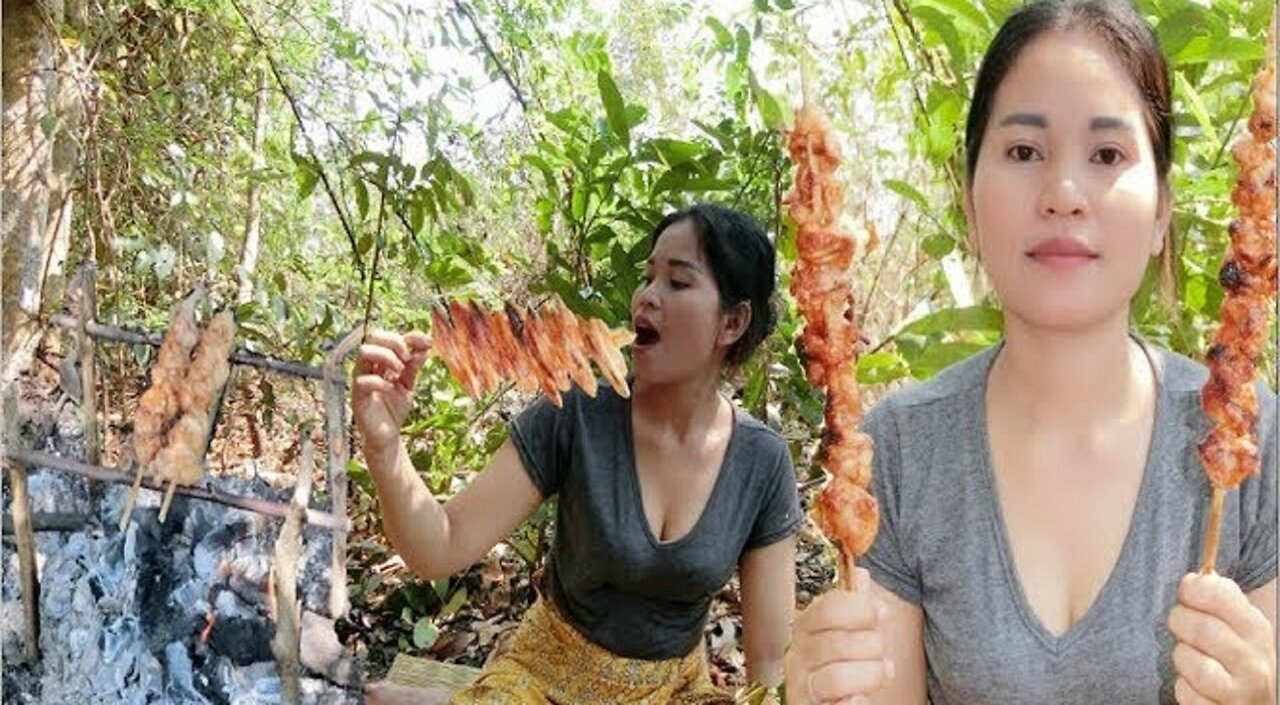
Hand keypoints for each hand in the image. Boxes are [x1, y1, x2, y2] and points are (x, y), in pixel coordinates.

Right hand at [352, 329, 429, 456]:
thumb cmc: (395, 409)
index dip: (409, 336)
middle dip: (394, 342)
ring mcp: (361, 379)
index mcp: (381, 361)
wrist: (388, 435)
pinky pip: (363, 380)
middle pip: (373, 336)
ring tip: (399, 371)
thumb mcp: (409, 384)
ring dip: (385, 357)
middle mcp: (369, 366)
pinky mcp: (357, 397)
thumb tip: (425, 345)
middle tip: (407, 358)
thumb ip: (414, 366)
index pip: (389, 337)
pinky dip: (380, 381)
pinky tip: (391, 388)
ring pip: (364, 352)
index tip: (427, 342)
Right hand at [784, 568, 893, 704]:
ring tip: (878, 675)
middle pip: (840, 642)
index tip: (878, 615)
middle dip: (873, 647)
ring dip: (870, 676)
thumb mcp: (843, 632)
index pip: (830, 607)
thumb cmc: (835, 665)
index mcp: (804, 628)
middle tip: (879, 653)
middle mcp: (797, 656)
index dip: (861, 609)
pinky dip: (853, 703)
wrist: (820, 703)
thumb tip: (861, 575)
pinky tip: (860, 698)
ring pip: (837, 677)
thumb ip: (852, 606)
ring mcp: (801, 687)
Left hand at [1167, 572, 1274, 703]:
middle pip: (1201, 628)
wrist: (1254, 702)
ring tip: (1190, 656)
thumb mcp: (1238, 625)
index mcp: (1256, 629)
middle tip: (1179, 624)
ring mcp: (1241, 691)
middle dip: (1180, 621)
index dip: (1194, 589)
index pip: (1220, 595)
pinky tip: (1193, 683)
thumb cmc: (1237, 657)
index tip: (1186, 591)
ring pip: (1192, 662)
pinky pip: (1187, 693)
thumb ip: (1220, 599)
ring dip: (1181, 656)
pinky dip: (1183, 686)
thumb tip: (1196, 577)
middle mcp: (1254, 661)